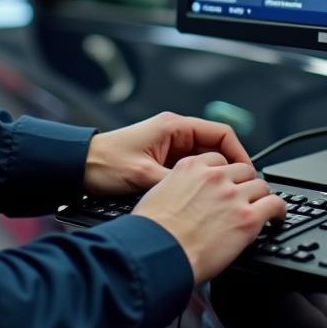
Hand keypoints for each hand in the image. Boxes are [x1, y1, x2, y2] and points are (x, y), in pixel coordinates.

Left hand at [83, 111, 252, 195]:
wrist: (78, 167)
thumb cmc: (105, 164)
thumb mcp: (143, 175)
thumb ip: (175, 182)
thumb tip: (202, 195)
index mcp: (174, 127)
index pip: (220, 134)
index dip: (239, 154)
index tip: (248, 175)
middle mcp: (174, 133)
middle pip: (215, 148)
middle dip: (230, 169)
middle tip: (241, 191)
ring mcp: (168, 147)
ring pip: (204, 161)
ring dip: (214, 177)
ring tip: (225, 199)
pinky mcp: (161, 161)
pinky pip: (190, 170)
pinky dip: (199, 183)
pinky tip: (202, 200)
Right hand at [132, 152, 286, 283]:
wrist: (159, 254)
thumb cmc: (151, 233)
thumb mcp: (157, 195)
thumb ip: (176, 187)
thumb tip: (181, 197)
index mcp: (191, 167)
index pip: (219, 160)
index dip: (226, 173)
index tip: (229, 183)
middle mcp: (214, 177)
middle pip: (243, 170)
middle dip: (245, 183)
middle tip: (246, 198)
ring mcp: (233, 196)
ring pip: (261, 186)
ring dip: (261, 197)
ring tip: (263, 208)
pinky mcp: (247, 218)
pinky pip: (275, 205)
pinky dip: (279, 210)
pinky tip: (277, 217)